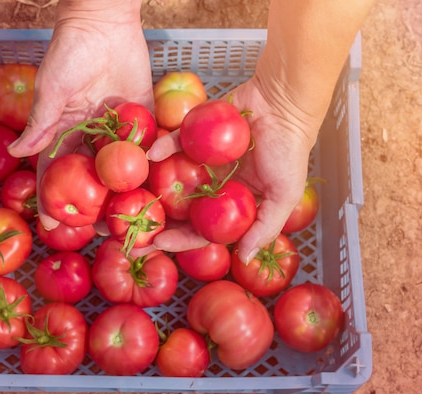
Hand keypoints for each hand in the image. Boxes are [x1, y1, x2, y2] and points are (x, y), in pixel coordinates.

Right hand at [7, 3, 152, 229]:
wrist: (105, 21)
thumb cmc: (70, 51)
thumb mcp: (52, 88)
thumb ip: (41, 122)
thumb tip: (18, 151)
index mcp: (66, 130)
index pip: (57, 170)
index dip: (52, 196)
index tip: (52, 222)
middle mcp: (93, 134)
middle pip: (92, 176)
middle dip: (94, 202)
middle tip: (99, 230)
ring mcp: (119, 127)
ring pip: (121, 165)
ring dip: (125, 190)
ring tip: (131, 218)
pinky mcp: (143, 114)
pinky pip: (148, 142)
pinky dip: (153, 161)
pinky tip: (158, 186)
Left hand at [149, 76, 319, 264]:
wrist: (286, 106)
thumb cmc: (289, 152)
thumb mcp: (285, 195)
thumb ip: (266, 228)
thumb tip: (245, 258)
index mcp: (231, 203)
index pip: (203, 229)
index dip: (182, 239)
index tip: (160, 243)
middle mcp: (213, 185)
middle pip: (181, 209)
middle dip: (159, 221)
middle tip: (134, 230)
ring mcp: (202, 161)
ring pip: (172, 178)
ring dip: (152, 187)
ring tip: (132, 196)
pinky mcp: (196, 134)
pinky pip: (175, 143)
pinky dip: (163, 147)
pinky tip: (151, 154)